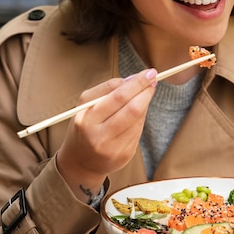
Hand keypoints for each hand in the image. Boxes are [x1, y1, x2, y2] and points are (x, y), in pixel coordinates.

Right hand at [57, 68, 156, 201]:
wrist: (80, 161)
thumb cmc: (85, 126)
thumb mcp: (86, 105)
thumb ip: (106, 89)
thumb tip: (132, 79)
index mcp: (86, 120)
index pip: (117, 96)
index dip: (136, 83)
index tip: (148, 73)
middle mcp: (98, 136)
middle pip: (132, 108)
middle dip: (145, 90)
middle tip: (153, 78)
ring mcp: (113, 148)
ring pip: (138, 119)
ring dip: (145, 102)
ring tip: (146, 92)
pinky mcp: (124, 155)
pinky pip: (138, 131)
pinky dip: (141, 117)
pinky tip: (138, 110)